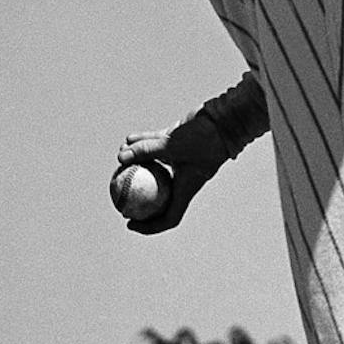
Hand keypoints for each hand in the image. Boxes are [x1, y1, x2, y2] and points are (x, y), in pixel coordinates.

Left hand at [114, 76, 268, 235]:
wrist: (226, 118)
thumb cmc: (205, 137)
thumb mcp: (173, 145)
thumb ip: (147, 149)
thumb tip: (120, 157)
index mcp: (186, 188)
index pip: (167, 217)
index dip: (148, 226)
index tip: (129, 222)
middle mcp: (183, 177)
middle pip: (157, 193)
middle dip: (137, 193)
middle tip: (117, 191)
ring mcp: (181, 160)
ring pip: (155, 166)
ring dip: (137, 161)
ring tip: (121, 155)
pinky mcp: (179, 143)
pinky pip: (157, 146)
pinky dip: (143, 143)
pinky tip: (128, 138)